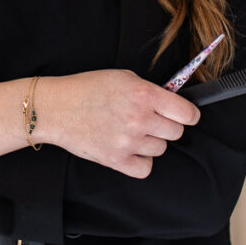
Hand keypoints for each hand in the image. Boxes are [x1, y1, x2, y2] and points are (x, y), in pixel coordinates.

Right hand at [42, 69, 200, 178]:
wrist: (57, 107)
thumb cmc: (88, 88)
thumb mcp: (124, 77)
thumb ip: (150, 91)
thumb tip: (172, 103)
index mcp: (144, 95)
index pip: (187, 113)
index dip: (188, 114)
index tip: (185, 116)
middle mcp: (139, 119)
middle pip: (176, 133)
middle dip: (166, 125)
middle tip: (150, 119)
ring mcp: (128, 142)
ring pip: (160, 149)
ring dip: (151, 141)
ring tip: (131, 130)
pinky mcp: (116, 160)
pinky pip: (145, 168)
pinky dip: (140, 160)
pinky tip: (130, 148)